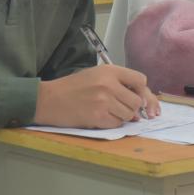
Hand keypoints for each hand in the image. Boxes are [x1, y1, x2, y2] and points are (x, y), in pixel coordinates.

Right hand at [33, 65, 159, 128]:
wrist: (50, 99)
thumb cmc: (73, 87)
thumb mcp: (97, 74)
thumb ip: (119, 83)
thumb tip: (142, 103)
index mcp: (110, 71)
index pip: (140, 80)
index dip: (142, 91)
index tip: (139, 98)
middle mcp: (109, 84)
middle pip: (137, 101)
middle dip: (132, 107)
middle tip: (120, 107)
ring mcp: (104, 101)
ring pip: (129, 114)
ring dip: (122, 116)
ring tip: (107, 110)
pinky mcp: (97, 117)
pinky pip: (117, 124)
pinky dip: (112, 123)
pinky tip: (100, 117)